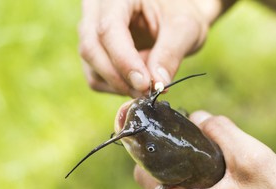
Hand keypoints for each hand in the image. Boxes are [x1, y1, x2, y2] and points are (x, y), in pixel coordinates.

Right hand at [78, 0, 230, 96]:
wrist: (175, 12)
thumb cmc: (180, 11)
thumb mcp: (185, 27)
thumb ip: (170, 54)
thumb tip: (156, 84)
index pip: (108, 29)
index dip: (124, 61)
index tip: (144, 85)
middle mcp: (96, 9)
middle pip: (91, 48)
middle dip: (119, 77)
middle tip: (147, 92)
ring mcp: (90, 31)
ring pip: (91, 66)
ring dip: (120, 83)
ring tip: (149, 80)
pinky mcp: (94, 51)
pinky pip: (95, 77)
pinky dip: (117, 85)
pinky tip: (138, 79)